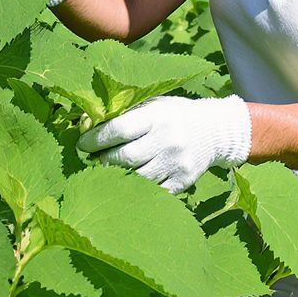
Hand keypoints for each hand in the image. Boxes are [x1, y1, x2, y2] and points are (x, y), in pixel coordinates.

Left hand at [78, 95, 251, 193]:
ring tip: (107, 171)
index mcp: (158, 116)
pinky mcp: (183, 182)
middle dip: (102, 160)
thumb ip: (124, 113)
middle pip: (124, 158)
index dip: (95, 139)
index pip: (118, 130)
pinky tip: (128, 184)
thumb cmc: (174, 115)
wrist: (216, 130)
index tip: (82, 143)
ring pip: (136, 179)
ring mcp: (177, 163)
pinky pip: (152, 192)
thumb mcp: (153, 104)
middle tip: (93, 159)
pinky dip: (136, 189)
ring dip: (116, 177)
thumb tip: (87, 124)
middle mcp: (168, 140)